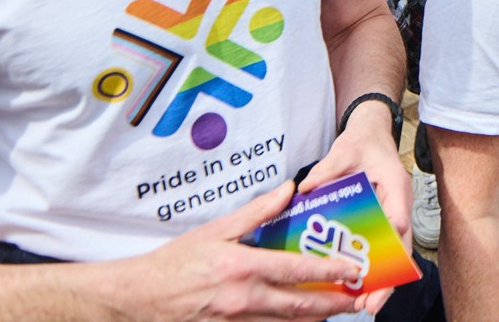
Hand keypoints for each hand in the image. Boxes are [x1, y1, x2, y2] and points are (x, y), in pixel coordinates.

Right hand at [131, 180, 369, 319]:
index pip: (296, 272)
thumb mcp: (216, 229)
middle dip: (333, 303)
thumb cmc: (177, 261)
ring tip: (339, 308)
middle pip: (299, 306)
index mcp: (242, 267)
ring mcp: (236, 320)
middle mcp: (243, 298)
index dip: (328, 272)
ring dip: (315, 317)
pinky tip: (302, 317)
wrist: (140, 296)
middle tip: (357, 298)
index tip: (352, 270)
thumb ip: (256, 211)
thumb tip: (288, 189)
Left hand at [298, 104, 410, 313]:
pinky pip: (380, 251)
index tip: (383, 265)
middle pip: (400, 248)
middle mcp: (398, 205)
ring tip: (365, 306)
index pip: (399, 217)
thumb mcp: (345, 150)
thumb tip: (305, 186)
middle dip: (388, 278)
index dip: (392, 244)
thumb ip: (327, 169)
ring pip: (393, 255)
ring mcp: (392, 216)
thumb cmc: (362, 143)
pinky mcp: (381, 223)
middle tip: (371, 303)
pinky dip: (373, 270)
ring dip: (381, 281)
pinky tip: (356, 290)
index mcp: (395, 186)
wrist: (371, 135)